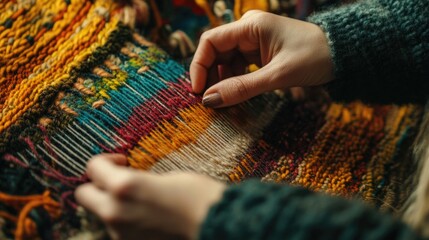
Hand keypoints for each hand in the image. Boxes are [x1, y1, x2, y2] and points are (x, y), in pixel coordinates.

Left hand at [75, 154, 225, 239]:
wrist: (213, 223)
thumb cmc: (195, 194)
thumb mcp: (163, 175)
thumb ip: (134, 178)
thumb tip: (123, 179)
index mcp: (123, 187)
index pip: (93, 167)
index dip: (107, 160)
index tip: (122, 161)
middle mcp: (114, 211)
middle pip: (83, 194)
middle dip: (97, 184)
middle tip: (117, 180)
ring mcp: (120, 232)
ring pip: (101, 212)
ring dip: (113, 204)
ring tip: (140, 201)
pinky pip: (118, 228)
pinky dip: (126, 220)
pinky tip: (148, 216)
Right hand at [190, 10, 333, 107]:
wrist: (342, 54)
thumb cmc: (315, 57)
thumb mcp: (277, 75)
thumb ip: (242, 88)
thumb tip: (209, 100)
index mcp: (250, 25)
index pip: (210, 41)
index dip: (199, 66)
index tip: (198, 91)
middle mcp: (248, 30)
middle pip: (215, 52)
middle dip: (209, 76)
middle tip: (208, 101)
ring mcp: (253, 41)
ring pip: (225, 61)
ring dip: (222, 81)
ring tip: (224, 102)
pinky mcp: (260, 53)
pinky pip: (238, 67)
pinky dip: (234, 81)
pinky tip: (236, 95)